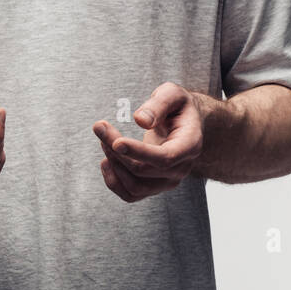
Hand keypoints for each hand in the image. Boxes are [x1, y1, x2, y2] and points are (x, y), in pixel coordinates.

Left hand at [92, 82, 202, 202]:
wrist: (183, 124)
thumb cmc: (177, 107)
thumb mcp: (172, 94)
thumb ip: (159, 104)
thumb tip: (140, 120)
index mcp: (189, 146)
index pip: (164, 158)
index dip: (138, 152)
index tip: (116, 142)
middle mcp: (180, 169)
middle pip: (143, 171)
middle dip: (116, 151)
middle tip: (100, 127)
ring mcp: (167, 182)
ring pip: (134, 187)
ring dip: (113, 165)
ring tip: (104, 142)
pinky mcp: (153, 187)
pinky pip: (130, 195)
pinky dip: (113, 181)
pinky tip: (107, 161)